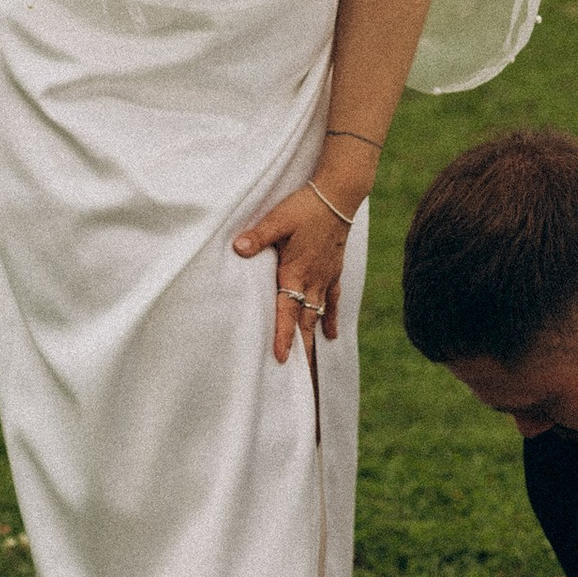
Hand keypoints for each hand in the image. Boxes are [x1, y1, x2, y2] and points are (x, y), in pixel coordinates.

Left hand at [232, 180, 354, 362]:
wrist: (338, 196)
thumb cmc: (305, 207)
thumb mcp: (277, 220)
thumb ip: (258, 236)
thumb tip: (238, 248)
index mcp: (295, 273)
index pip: (287, 311)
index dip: (284, 336)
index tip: (281, 359)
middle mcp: (312, 281)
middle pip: (306, 323)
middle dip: (303, 351)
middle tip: (302, 380)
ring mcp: (325, 278)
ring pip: (318, 317)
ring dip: (314, 341)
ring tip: (313, 368)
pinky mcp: (334, 271)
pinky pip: (333, 301)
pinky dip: (331, 319)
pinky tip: (331, 335)